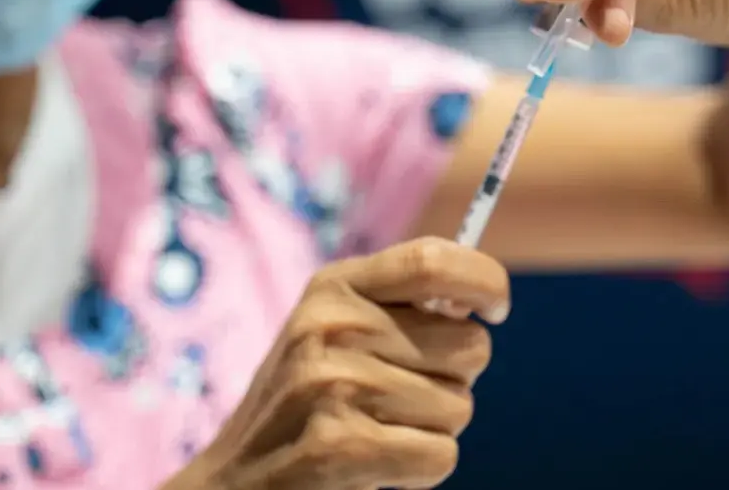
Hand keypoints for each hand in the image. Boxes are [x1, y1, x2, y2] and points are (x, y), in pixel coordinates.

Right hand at [164, 238, 509, 489]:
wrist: (232, 482)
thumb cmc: (303, 402)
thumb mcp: (331, 328)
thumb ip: (398, 304)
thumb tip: (481, 301)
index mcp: (333, 286)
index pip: (434, 261)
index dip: (485, 281)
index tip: (495, 309)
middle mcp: (333, 327)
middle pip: (469, 345)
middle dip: (455, 378)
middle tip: (403, 395)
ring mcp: (335, 386)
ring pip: (461, 406)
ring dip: (433, 427)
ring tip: (379, 429)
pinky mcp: (342, 448)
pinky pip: (442, 455)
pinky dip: (422, 468)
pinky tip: (377, 463)